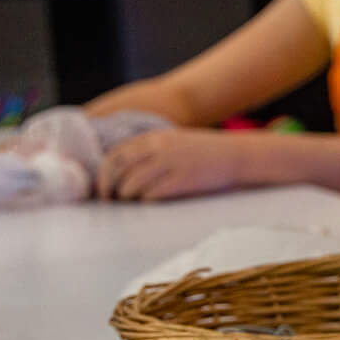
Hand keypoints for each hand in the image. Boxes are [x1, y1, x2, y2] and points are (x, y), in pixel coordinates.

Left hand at [95, 128, 242, 200]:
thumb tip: (119, 173)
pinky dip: (146, 202)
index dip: (103, 174)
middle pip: (118, 170)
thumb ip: (147, 151)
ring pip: (131, 185)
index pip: (115, 155)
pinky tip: (152, 202)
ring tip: (134, 202)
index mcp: (153, 137)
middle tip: (111, 201)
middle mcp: (158, 148)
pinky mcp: (183, 180)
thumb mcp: (172, 141)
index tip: (103, 189)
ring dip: (128, 197)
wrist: (236, 155)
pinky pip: (152, 195)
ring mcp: (171, 163)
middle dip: (109, 189)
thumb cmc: (202, 152)